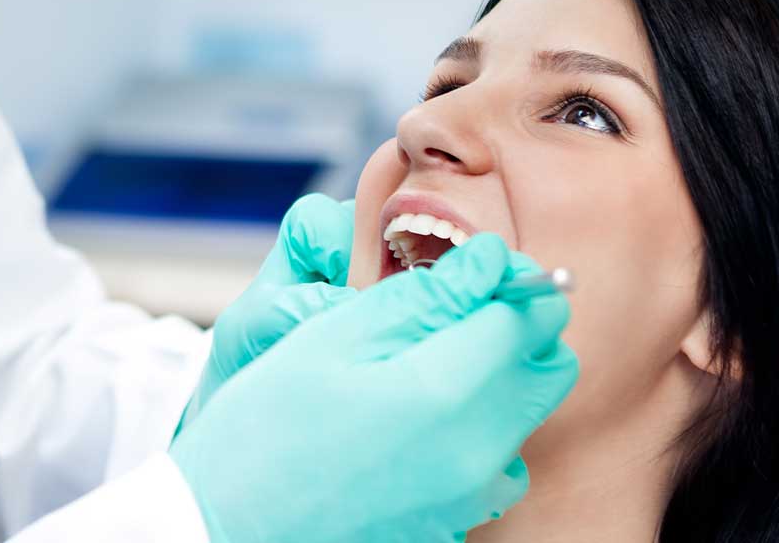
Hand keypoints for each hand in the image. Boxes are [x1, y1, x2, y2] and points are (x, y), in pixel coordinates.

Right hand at [170, 235, 579, 542]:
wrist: (228, 526)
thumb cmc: (262, 429)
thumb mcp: (328, 338)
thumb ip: (420, 297)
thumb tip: (490, 262)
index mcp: (443, 392)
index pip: (527, 314)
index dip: (507, 275)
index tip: (473, 265)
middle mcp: (476, 451)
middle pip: (550, 366)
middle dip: (516, 325)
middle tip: (456, 309)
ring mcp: (471, 495)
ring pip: (529, 413)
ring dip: (499, 376)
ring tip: (428, 364)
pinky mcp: (458, 520)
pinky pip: (501, 463)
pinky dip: (480, 431)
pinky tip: (423, 421)